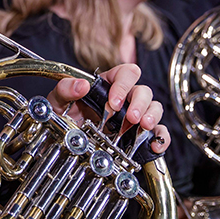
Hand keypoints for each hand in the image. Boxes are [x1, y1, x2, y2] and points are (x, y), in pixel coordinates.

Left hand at [47, 64, 169, 153]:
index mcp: (107, 85)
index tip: (114, 102)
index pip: (126, 73)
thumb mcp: (57, 101)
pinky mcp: (138, 136)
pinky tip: (154, 145)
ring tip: (143, 127)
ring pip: (154, 108)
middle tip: (130, 117)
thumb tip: (81, 85)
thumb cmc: (63, 117)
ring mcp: (133, 117)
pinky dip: (161, 138)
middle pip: (143, 90)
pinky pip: (158, 133)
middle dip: (140, 103)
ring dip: (152, 116)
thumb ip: (65, 89)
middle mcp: (124, 99)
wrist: (64, 144)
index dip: (124, 85)